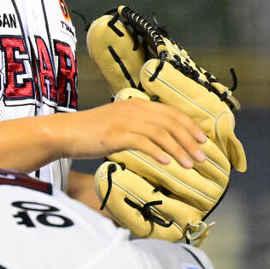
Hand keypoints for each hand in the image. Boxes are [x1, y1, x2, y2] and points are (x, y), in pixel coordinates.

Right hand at [57, 97, 208, 168]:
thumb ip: (138, 125)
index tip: (203, 140)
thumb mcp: (118, 123)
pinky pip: (144, 143)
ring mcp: (125, 121)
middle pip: (170, 123)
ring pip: (161, 134)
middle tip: (203, 156)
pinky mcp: (117, 135)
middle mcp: (133, 109)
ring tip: (190, 164)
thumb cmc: (92, 130)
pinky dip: (159, 152)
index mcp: (136, 104)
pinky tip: (167, 163)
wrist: (66, 132)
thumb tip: (161, 137)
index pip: (171, 112)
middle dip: (190, 140)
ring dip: (179, 149)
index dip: (190, 126)